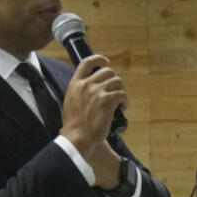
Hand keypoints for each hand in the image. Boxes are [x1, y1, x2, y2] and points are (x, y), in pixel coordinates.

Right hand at [59, 54, 127, 184]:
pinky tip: (122, 109)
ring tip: (119, 103)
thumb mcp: (71, 101)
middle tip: (115, 91)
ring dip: (120, 92)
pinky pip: (122, 94)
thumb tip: (93, 84)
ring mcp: (97, 91)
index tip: (106, 62)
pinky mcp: (107, 100)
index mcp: (75, 84)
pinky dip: (125, 102)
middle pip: (108, 71)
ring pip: (118, 82)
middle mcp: (86, 84)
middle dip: (114, 80)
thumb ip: (80, 90)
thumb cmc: (75, 124)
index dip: (99, 59)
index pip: (87, 62)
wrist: (78, 137)